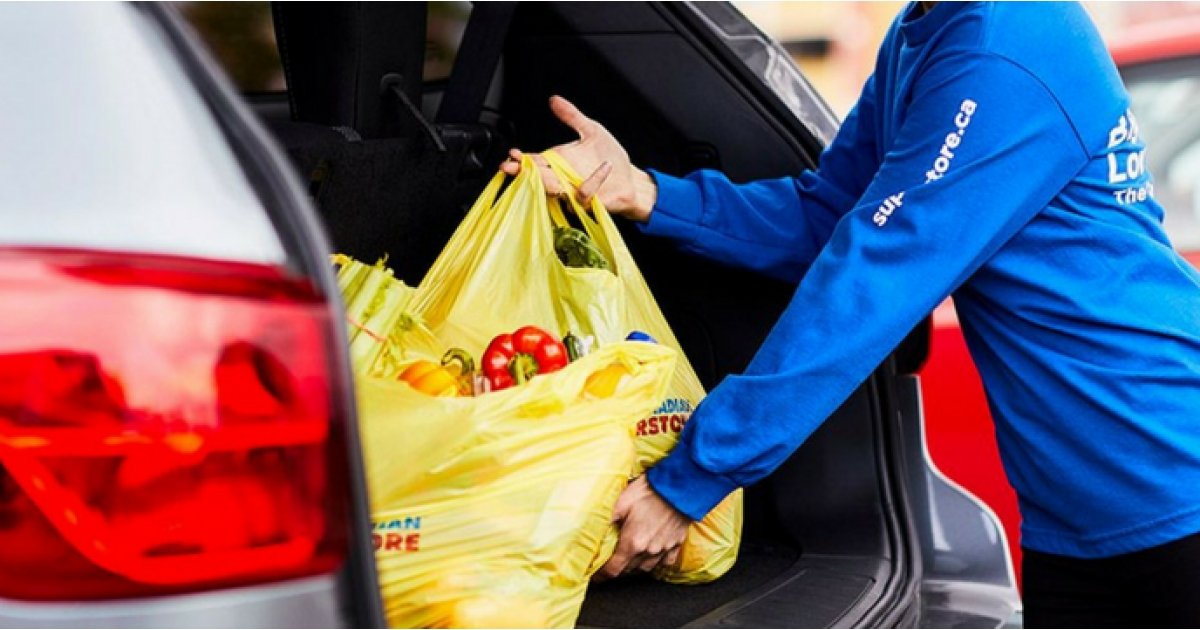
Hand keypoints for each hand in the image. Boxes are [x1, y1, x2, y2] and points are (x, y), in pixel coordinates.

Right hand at [499, 95, 657, 222]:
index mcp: (559, 160)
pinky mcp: (587, 203)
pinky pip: (582, 194)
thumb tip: (554, 100)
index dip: (522, 158)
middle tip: (510, 167)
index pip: (535, 160)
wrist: (630, 178)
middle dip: (522, 172)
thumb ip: (572, 116)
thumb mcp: (592, 130)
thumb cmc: (610, 156)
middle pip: (537, 176)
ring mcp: (572, 192)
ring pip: (553, 190)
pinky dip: (591, 182)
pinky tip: (603, 169)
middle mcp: (562, 177)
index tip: (512, 154)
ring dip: (545, 182)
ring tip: (535, 172)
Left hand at [594, 476, 690, 580]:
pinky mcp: (676, 543)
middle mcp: (648, 550)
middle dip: (617, 567)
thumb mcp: (621, 502)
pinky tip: (652, 554)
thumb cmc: (650, 491)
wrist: (680, 486)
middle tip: (610, 560)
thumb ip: (606, 519)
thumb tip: (591, 530)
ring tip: (629, 557)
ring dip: (635, 565)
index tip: (596, 575)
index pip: (613, 569)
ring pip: (646, 567)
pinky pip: (666, 562)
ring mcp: (664, 548)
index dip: (602, 575)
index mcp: (632, 543)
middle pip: (628, 569)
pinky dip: (657, 561)